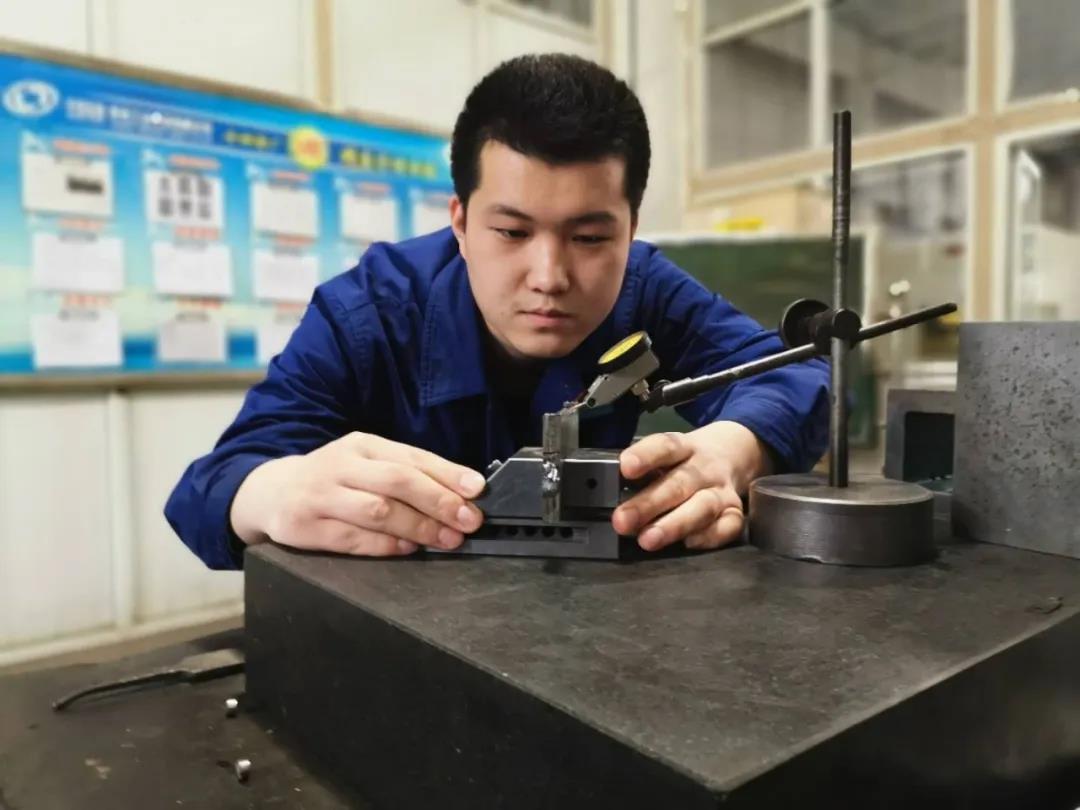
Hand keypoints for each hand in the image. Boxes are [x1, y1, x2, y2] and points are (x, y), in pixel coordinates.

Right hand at [231, 432, 485, 556]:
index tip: (477, 490)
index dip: (448, 474)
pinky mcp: (303, 526)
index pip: (412, 458)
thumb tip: (462, 494)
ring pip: (377, 510)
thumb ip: (408, 475)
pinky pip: (351, 538)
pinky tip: (407, 549)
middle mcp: (340, 465)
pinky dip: (385, 546)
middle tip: (467, 520)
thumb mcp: (366, 465)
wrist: (269, 492)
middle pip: (397, 481)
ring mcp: (319, 495)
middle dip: (438, 501)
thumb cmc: (333, 480)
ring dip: (417, 527)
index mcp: (362, 445)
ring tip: (445, 539)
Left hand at [611, 421, 771, 551]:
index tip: (625, 467)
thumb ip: (643, 471)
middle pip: (679, 483)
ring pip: (702, 506)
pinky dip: (709, 536)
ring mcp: (722, 490)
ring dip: (674, 525)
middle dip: (649, 504)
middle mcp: (704, 468)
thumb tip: (606, 492)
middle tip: (622, 521)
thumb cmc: (687, 460)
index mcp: (684, 447)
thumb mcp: (667, 454)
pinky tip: (688, 544)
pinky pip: (727, 526)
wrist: (736, 451)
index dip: (646, 456)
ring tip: (648, 540)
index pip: (666, 446)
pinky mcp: (735, 512)